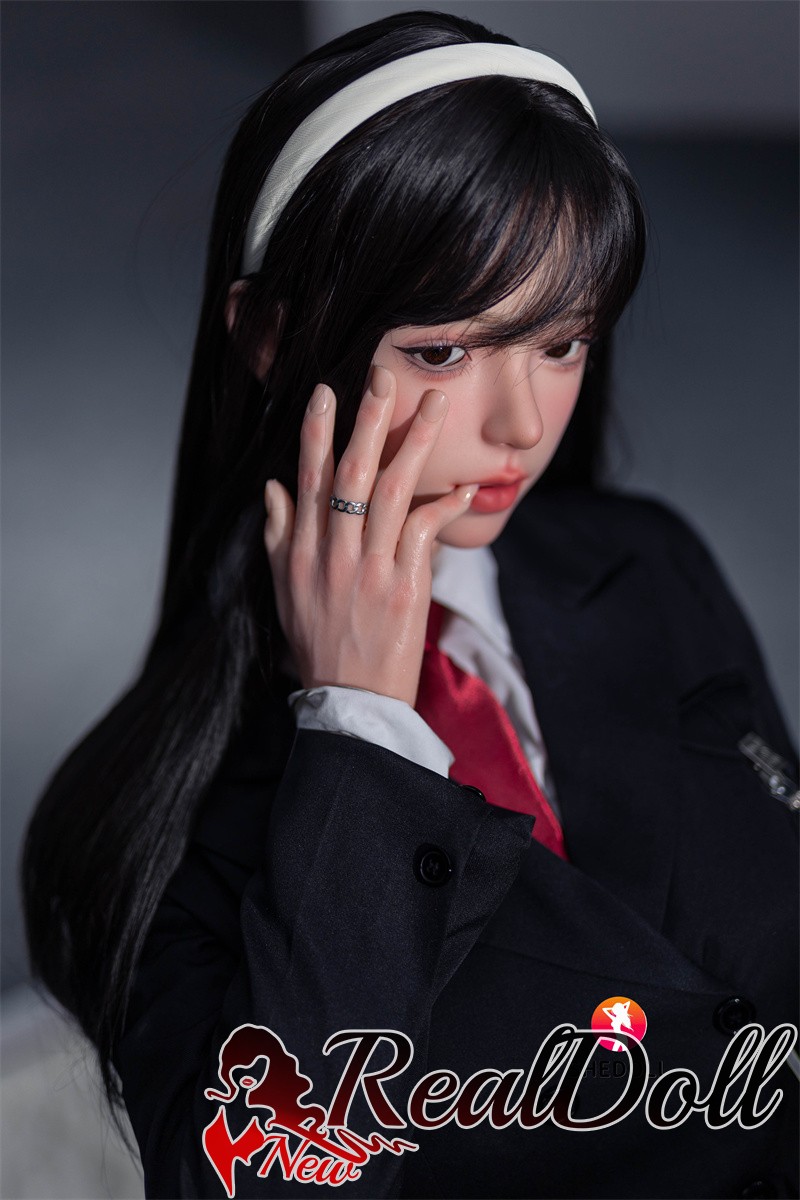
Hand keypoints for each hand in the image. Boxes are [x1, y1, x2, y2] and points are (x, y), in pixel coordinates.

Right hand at [263, 365, 476, 706]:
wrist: (350, 700)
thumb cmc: (317, 643)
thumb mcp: (283, 590)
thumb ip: (278, 534)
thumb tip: (274, 485)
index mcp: (300, 551)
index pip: (308, 478)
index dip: (317, 432)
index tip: (327, 391)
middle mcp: (331, 554)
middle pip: (351, 474)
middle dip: (369, 420)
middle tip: (384, 377)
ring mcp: (369, 569)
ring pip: (391, 492)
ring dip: (415, 445)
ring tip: (435, 408)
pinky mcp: (404, 588)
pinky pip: (425, 533)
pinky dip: (444, 506)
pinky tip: (463, 486)